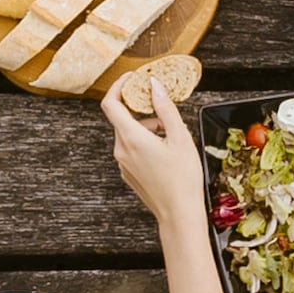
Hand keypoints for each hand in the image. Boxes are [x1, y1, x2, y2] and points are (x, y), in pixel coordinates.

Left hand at [99, 76, 210, 225]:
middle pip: (122, 118)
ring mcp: (123, 163)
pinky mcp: (128, 173)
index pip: (111, 103)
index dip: (119, 86)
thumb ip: (166, 108)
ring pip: (128, 134)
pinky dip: (144, 141)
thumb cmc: (182, 179)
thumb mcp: (180, 137)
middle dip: (142, 109)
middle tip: (163, 108)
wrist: (179, 213)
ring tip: (170, 134)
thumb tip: (155, 86)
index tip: (133, 79)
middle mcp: (121, 150)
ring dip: (146, 126)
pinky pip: (131, 148)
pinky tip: (165, 150)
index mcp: (131, 138)